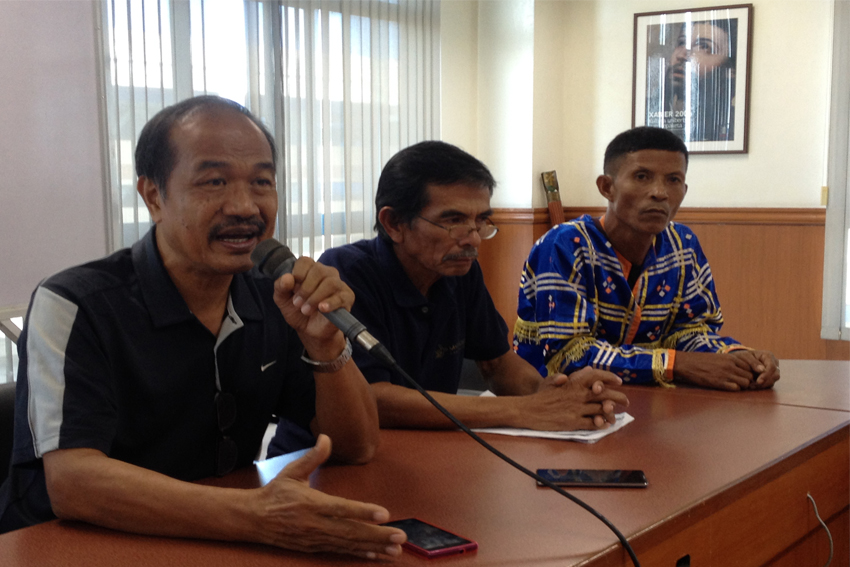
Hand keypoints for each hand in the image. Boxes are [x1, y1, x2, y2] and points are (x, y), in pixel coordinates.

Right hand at [253, 435, 405, 558]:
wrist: (253, 519)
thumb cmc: (276, 493)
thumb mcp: (292, 471)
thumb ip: (313, 456)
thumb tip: (326, 437)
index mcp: (312, 503)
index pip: (341, 508)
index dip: (363, 511)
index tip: (384, 514)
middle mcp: (316, 523)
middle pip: (351, 531)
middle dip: (377, 535)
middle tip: (400, 537)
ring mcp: (316, 538)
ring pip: (349, 544)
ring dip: (373, 547)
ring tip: (395, 550)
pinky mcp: (315, 547)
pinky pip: (340, 551)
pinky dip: (358, 553)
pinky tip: (375, 555)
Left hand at [273, 258, 353, 356]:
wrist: (310, 331)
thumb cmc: (298, 311)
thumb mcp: (282, 300)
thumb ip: (280, 287)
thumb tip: (287, 278)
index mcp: (310, 270)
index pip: (305, 261)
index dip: (297, 274)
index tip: (293, 289)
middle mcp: (326, 273)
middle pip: (318, 271)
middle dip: (305, 289)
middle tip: (297, 304)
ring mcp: (339, 284)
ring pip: (330, 283)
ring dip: (315, 298)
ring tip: (306, 310)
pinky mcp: (347, 297)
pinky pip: (340, 297)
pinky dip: (330, 303)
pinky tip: (322, 309)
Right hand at [518, 367, 628, 430]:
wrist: (528, 410)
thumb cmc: (541, 396)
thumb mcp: (555, 382)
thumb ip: (574, 376)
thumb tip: (589, 369)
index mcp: (573, 382)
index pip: (596, 376)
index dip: (610, 377)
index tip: (619, 381)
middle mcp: (577, 394)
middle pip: (604, 394)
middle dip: (618, 397)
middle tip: (626, 401)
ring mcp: (576, 409)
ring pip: (601, 410)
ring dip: (611, 412)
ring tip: (617, 415)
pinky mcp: (573, 422)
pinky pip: (592, 423)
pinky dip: (600, 424)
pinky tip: (605, 424)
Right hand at [674, 350, 777, 390]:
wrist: (686, 363)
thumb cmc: (701, 361)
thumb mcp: (719, 357)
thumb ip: (731, 362)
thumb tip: (742, 369)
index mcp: (731, 358)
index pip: (751, 366)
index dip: (751, 372)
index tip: (747, 375)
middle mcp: (730, 366)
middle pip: (750, 376)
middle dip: (748, 380)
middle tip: (741, 382)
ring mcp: (725, 374)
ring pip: (745, 383)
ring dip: (742, 386)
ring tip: (734, 385)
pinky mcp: (719, 383)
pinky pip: (736, 388)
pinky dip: (734, 389)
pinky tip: (728, 387)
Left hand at [730, 349, 779, 388]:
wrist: (742, 359)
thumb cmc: (744, 357)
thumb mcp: (746, 357)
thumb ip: (754, 362)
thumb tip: (762, 370)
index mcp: (768, 355)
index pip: (772, 367)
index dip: (766, 375)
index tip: (758, 381)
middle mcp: (774, 363)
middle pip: (775, 375)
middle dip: (765, 382)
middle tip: (754, 385)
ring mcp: (773, 370)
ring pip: (773, 380)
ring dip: (764, 385)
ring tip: (752, 386)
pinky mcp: (771, 377)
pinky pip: (770, 384)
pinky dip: (762, 386)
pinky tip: (753, 386)